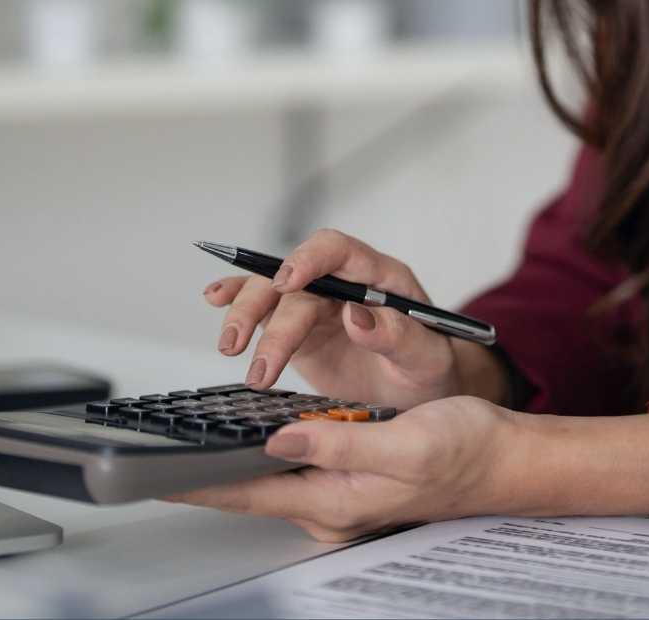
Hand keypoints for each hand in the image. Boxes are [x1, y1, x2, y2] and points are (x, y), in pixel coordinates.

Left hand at [165, 395, 518, 540]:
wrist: (508, 459)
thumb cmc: (468, 451)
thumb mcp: (404, 440)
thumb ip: (339, 441)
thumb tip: (280, 440)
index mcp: (337, 500)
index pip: (249, 494)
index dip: (198, 484)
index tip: (154, 476)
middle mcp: (331, 503)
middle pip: (251, 488)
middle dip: (208, 468)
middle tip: (162, 447)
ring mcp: (340, 492)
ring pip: (271, 473)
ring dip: (237, 455)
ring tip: (194, 436)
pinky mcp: (350, 475)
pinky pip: (296, 462)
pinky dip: (270, 445)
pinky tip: (254, 431)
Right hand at [208, 228, 496, 408]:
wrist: (423, 397)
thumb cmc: (433, 371)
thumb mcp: (428, 360)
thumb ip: (399, 337)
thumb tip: (358, 315)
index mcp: (380, 279)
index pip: (340, 252)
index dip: (311, 259)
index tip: (289, 281)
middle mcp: (343, 284)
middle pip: (295, 281)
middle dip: (268, 313)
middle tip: (248, 352)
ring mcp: (318, 305)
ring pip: (271, 293)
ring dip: (245, 315)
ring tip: (230, 350)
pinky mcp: (298, 328)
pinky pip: (263, 308)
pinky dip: (236, 301)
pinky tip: (215, 300)